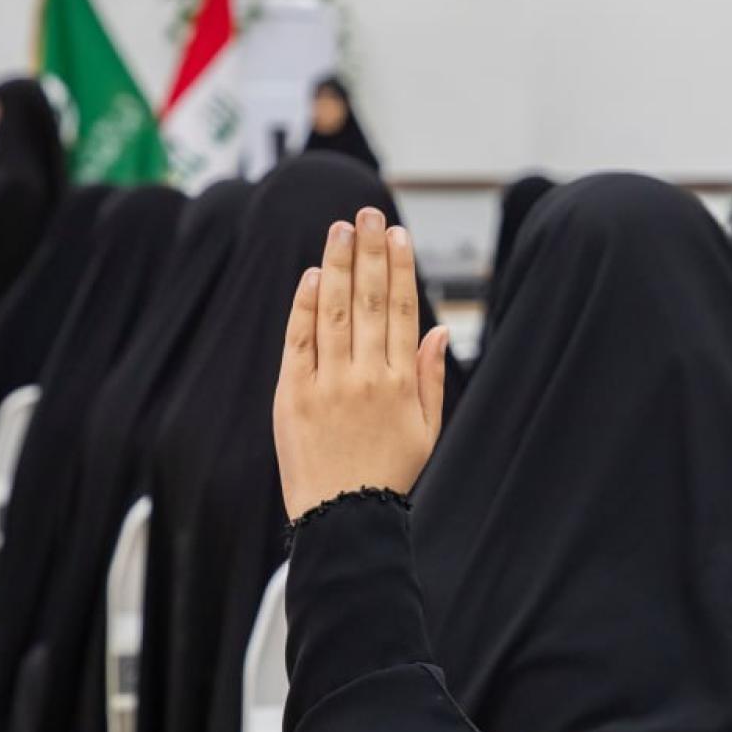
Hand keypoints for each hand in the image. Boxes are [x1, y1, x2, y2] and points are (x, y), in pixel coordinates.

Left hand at [274, 206, 448, 520]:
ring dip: (338, 266)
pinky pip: (300, 340)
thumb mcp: (426, 430)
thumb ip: (430, 376)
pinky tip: (313, 275)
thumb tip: (438, 330)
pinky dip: (306, 306)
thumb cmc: (388, 473)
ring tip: (341, 230)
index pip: (402, 311)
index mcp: (401, 383)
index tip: (397, 235)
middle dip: (370, 252)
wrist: (343, 517)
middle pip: (370, 301)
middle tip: (368, 214)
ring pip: (335, 311)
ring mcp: (328, 384)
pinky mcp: (293, 394)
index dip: (400, 268)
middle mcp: (366, 377)